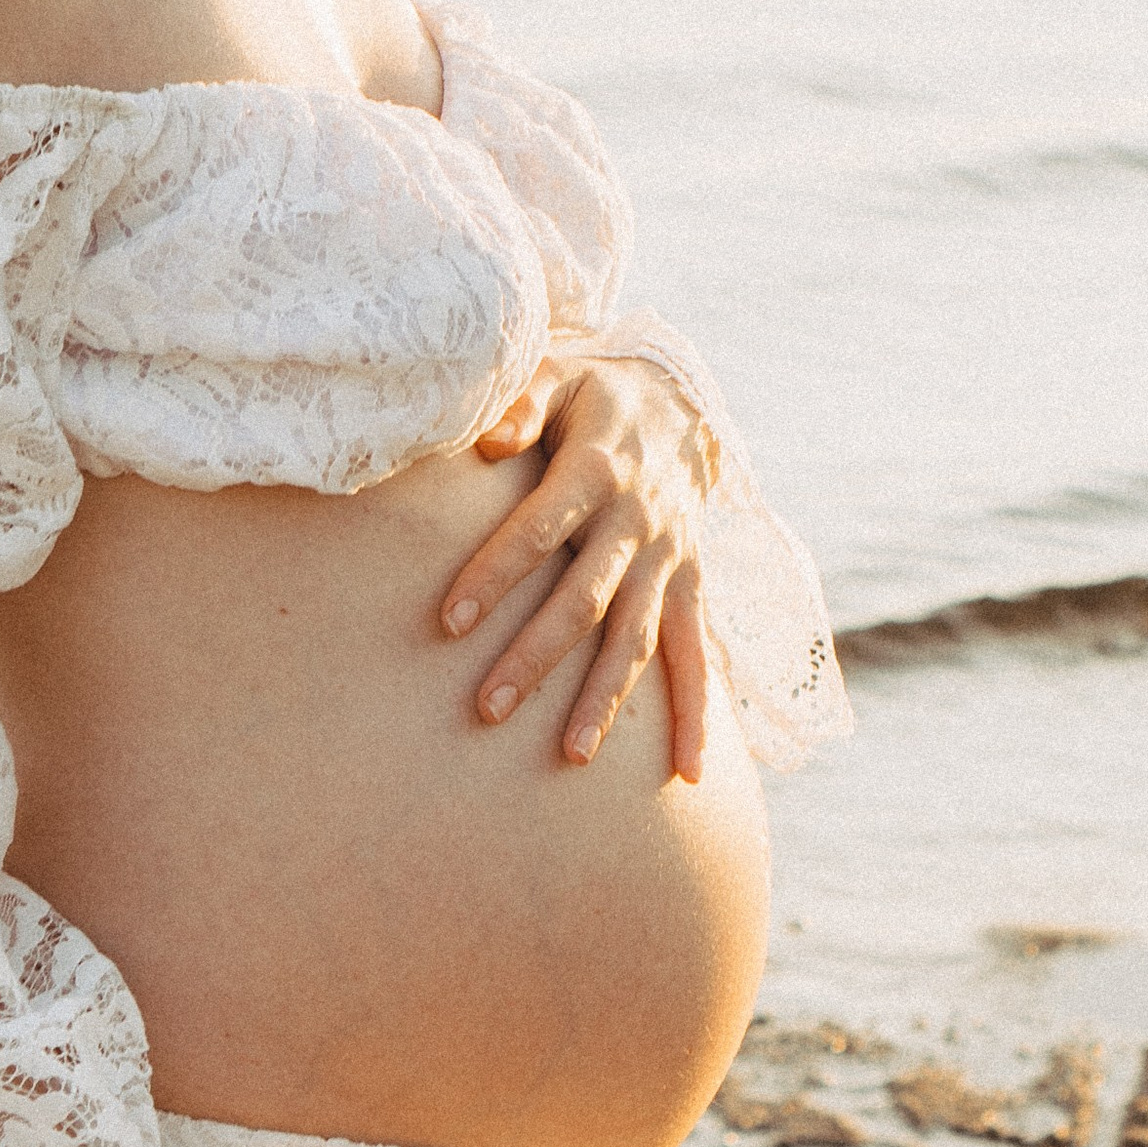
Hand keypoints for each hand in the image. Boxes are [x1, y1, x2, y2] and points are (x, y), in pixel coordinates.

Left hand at [442, 356, 713, 782]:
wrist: (682, 403)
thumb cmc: (594, 395)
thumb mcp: (559, 372)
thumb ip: (522, 403)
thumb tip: (486, 440)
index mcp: (597, 470)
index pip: (540, 528)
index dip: (496, 572)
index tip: (448, 620)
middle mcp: (639, 522)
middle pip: (585, 598)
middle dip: (537, 656)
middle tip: (487, 709)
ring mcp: (670, 559)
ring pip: (638, 637)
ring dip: (606, 698)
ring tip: (571, 757)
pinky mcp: (692, 584)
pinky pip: (699, 654)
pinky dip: (699, 714)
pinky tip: (689, 774)